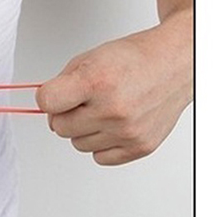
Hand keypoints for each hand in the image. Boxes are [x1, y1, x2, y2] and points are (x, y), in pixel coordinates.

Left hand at [35, 13, 192, 165]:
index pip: (47, 102)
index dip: (47, 98)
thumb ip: (61, 84)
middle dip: (66, 114)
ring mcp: (127, 131)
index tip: (55, 94)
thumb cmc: (132, 60)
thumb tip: (44, 108)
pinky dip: (101, 144)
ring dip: (84, 130)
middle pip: (59, 127)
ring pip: (77, 144)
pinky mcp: (140, 147)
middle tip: (84, 101)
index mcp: (97, 81)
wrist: (173, 65)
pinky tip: (113, 124)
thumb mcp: (88, 59)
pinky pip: (99, 158)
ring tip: (103, 109)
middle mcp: (113, 109)